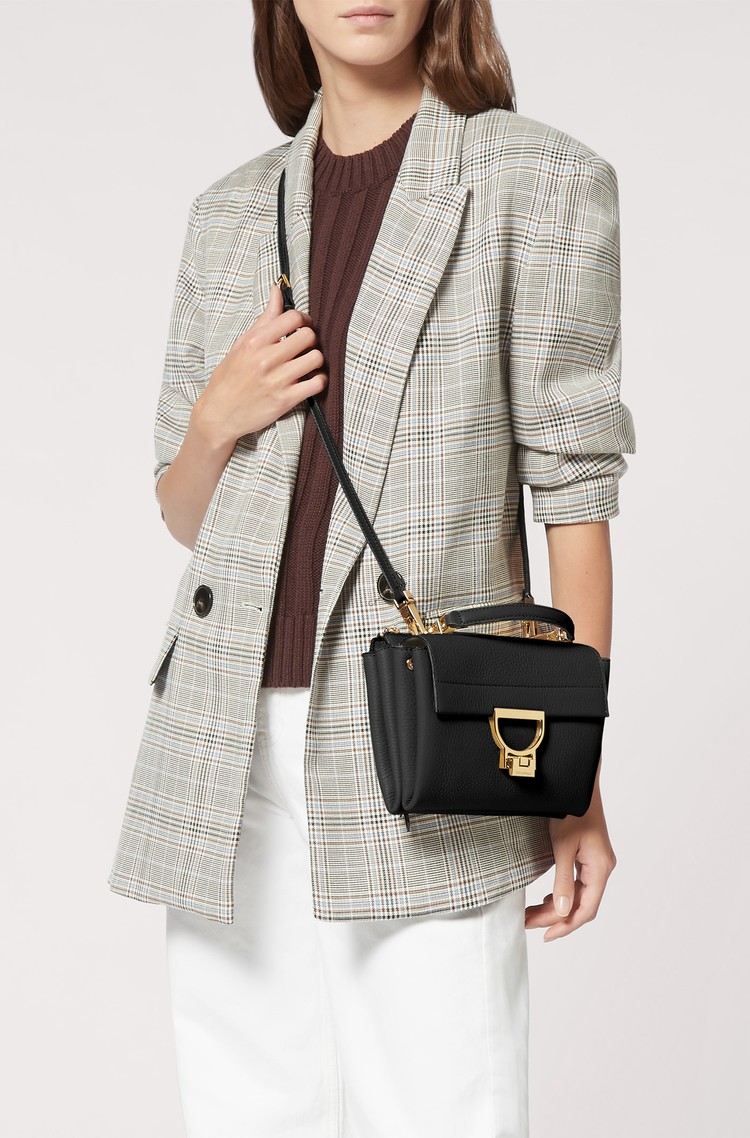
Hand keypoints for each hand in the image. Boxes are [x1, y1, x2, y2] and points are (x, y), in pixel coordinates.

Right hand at [193, 283, 327, 446]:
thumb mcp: (241, 345)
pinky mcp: (285, 401)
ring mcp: (277, 381)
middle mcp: (266, 360)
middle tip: (305, 346)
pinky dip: (318, 380)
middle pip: (308, 336)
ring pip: (316, 359)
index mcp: (254, 342)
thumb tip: (277, 291)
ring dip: (316, 360)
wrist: (218, 414)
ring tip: (307, 364)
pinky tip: (310, 380)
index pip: (292, 318)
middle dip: (311, 339)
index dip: (303, 320)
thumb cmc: (229, 378)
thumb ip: (264, 319)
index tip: (302, 327)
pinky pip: (317, 384)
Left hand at [524, 771, 616, 941]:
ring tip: (532, 913)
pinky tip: (548, 896)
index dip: (566, 926)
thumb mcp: (563, 846)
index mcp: (600, 869)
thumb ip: (563, 881)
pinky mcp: (589, 855)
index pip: (585, 910)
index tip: (545, 935)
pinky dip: (562, 893)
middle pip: (581, 905)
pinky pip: (577, 882)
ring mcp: (597, 862)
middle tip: (527, 922)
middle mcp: (602, 868)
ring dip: (556, 906)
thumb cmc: (571, 810)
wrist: (577, 785)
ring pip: (578, 895)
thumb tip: (561, 912)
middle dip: (555, 917)